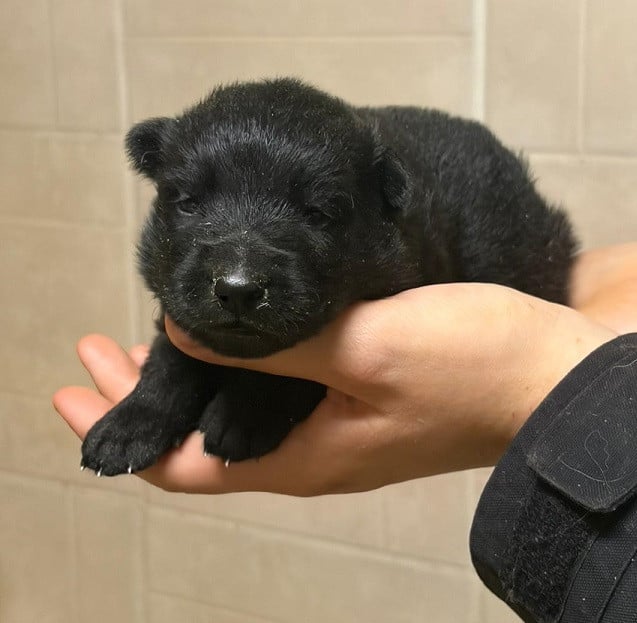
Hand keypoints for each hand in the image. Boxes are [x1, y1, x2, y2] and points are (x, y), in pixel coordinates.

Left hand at [53, 281, 619, 494]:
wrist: (548, 378)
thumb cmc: (469, 368)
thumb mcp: (365, 349)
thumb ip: (274, 346)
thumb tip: (187, 333)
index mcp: (301, 456)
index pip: (184, 464)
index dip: (124, 430)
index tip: (74, 388)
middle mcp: (309, 451)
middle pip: (203, 436)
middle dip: (147, 395)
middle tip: (100, 348)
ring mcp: (335, 426)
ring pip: (238, 409)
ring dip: (193, 376)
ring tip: (154, 336)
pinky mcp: (360, 398)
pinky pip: (276, 389)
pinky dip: (239, 362)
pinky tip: (236, 332)